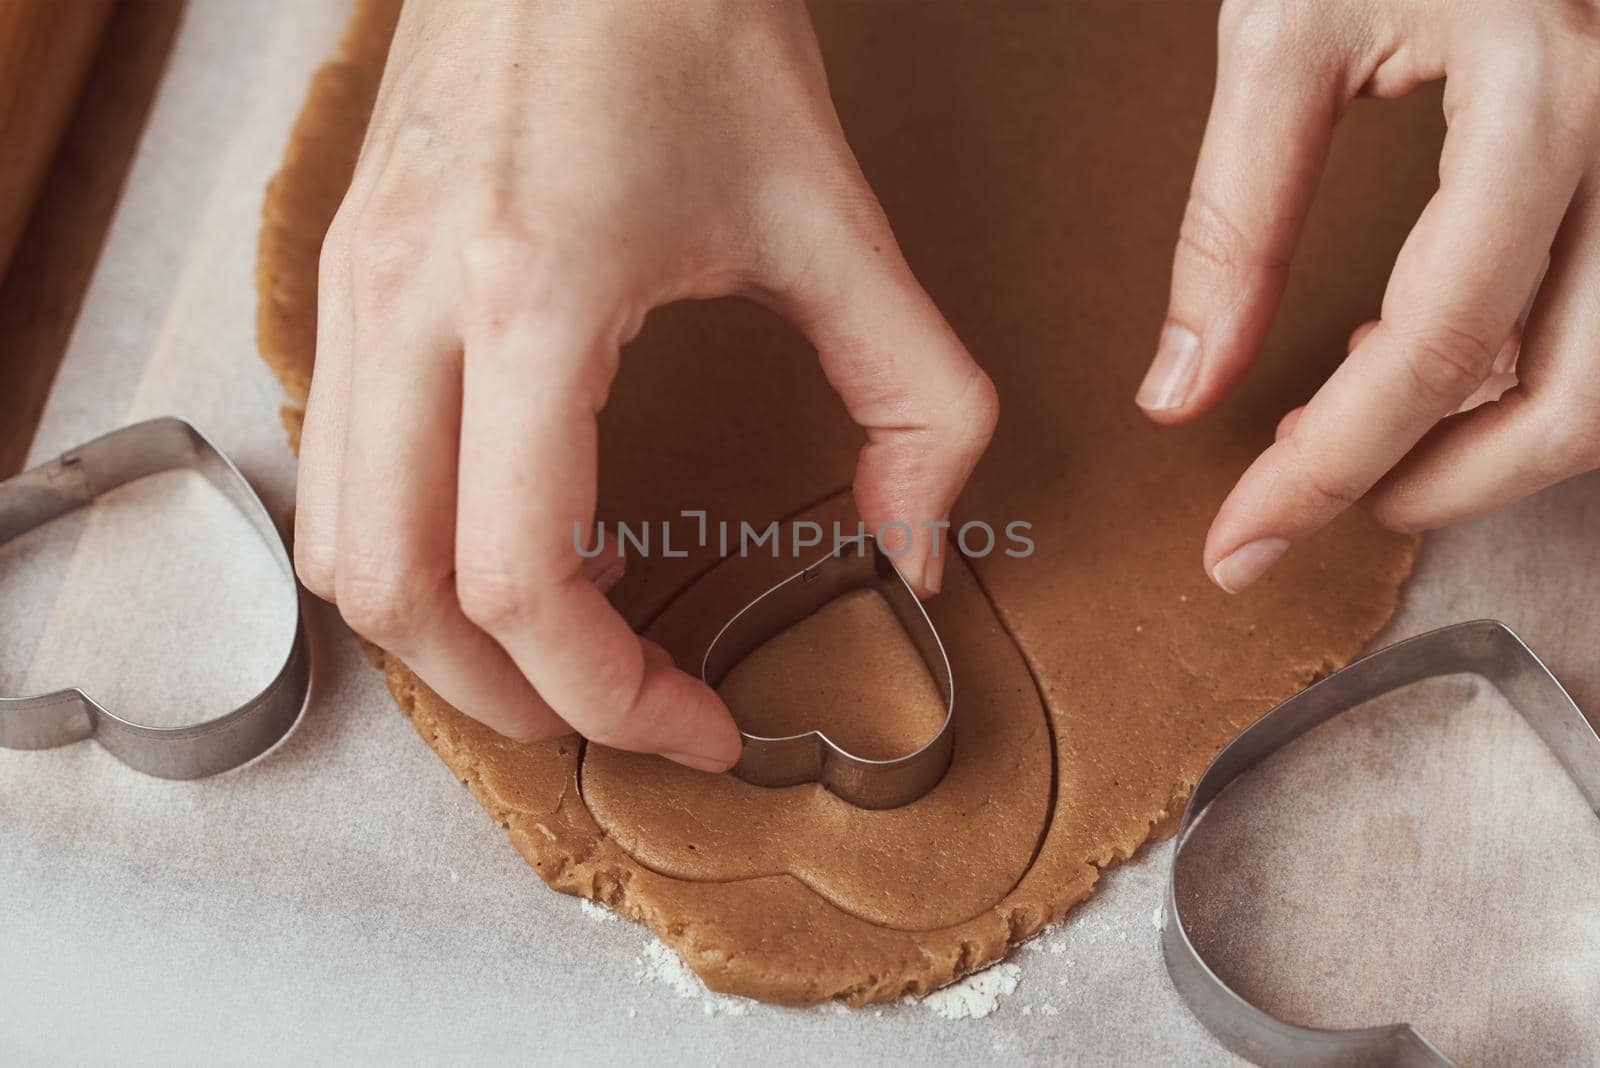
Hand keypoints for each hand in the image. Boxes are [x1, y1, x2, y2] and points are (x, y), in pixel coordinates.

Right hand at [292, 0, 996, 768]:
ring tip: (571, 637)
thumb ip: (916, 400)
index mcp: (530, 296)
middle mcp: (406, 305)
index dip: (613, 694)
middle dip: (510, 699)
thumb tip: (915, 551)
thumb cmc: (692, 27)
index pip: (522, 580)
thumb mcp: (835, 219)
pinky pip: (339, 469)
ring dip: (447, 633)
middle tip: (621, 714)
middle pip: (395, 598)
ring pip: (338, 547)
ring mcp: (350, 288)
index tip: (700, 725)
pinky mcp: (342, 276)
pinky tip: (525, 525)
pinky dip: (417, 545)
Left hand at [1139, 0, 1599, 591]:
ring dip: (1487, 443)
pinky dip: (1527, 373)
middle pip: (1575, 398)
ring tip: (1352, 431)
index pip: (1431, 346)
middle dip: (1432, 487)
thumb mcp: (1285, 30)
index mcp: (1538, 95)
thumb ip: (1234, 221)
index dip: (1326, 470)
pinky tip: (1425, 355)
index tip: (1238, 540)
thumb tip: (1179, 390)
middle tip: (1305, 507)